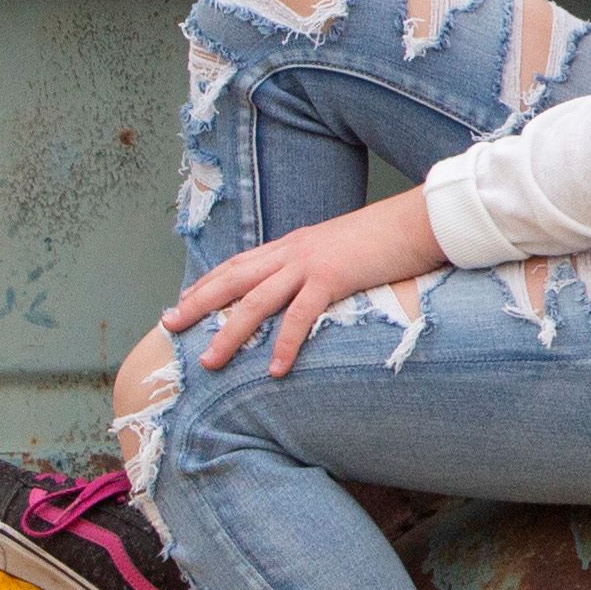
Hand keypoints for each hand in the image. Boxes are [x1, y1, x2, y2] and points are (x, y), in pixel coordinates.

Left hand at [165, 188, 445, 377]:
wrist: (421, 219)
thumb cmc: (391, 235)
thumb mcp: (345, 246)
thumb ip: (323, 263)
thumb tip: (314, 284)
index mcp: (295, 244)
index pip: (240, 263)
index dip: (209, 281)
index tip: (184, 299)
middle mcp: (293, 251)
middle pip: (233, 280)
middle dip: (197, 303)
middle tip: (169, 325)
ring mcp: (310, 264)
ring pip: (255, 302)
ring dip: (228, 333)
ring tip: (209, 361)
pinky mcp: (333, 278)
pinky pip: (300, 316)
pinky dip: (285, 345)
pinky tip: (275, 369)